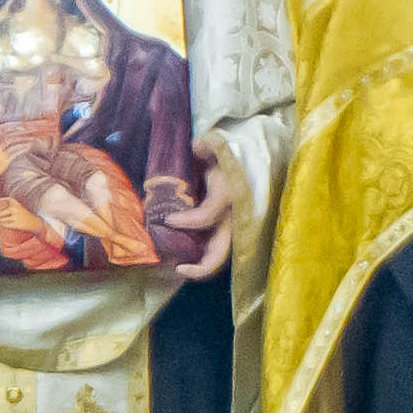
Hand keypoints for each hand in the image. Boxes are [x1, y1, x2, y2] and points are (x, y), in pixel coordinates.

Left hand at [154, 141, 237, 280]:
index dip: (188, 221)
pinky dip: (201, 259)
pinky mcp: (226, 231)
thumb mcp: (217, 147)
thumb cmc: (225, 155)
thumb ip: (207, 147)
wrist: (243, 159)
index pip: (208, 215)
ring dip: (200, 266)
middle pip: (222, 251)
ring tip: (179, 267)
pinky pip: (215, 250)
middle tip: (178, 267)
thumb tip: (198, 145)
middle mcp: (233, 216)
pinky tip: (183, 259)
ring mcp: (231, 226)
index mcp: (230, 194)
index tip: (168, 219)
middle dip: (201, 267)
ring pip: (220, 256)